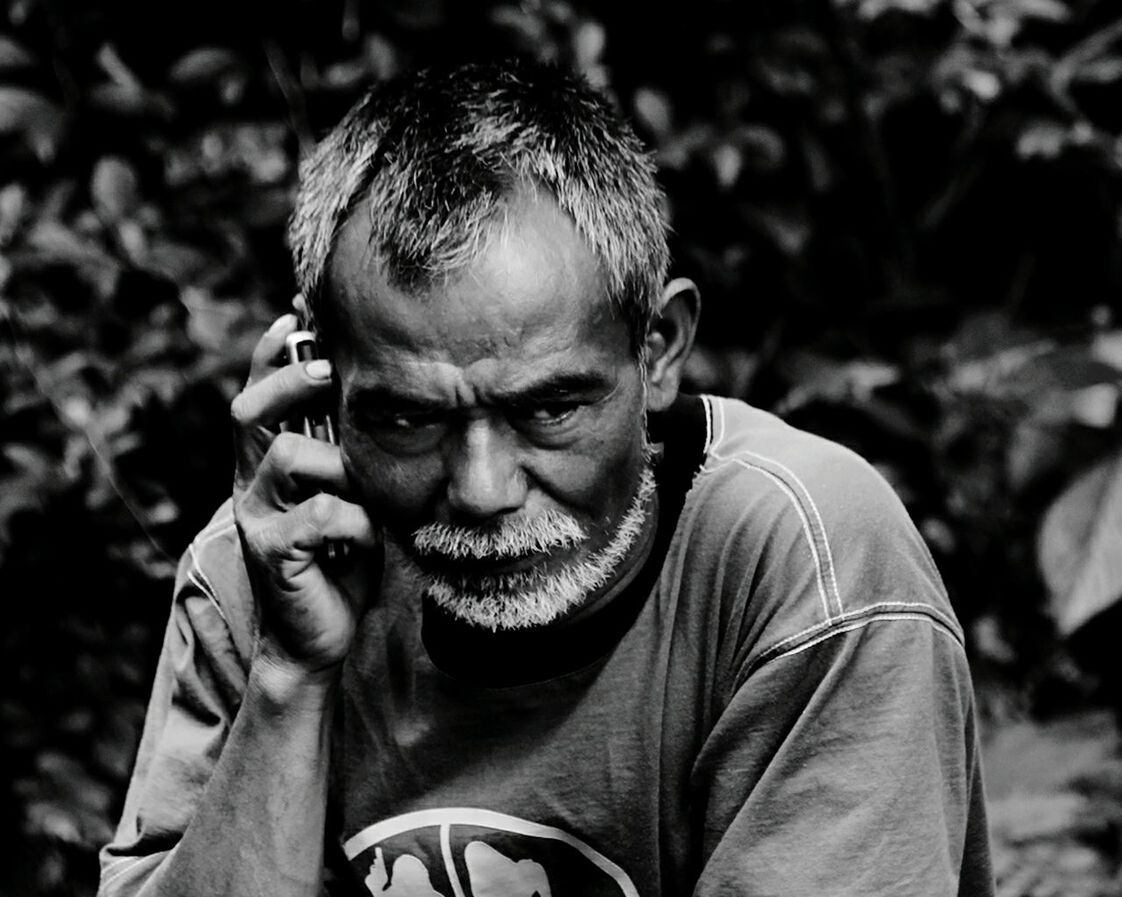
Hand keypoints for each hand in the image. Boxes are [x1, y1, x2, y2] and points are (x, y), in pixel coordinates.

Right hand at [231, 307, 379, 677]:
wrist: (323, 634)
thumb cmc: (346, 556)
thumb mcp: (355, 492)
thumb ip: (354, 450)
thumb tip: (384, 394)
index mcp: (271, 462)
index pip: (259, 393)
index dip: (272, 352)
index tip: (297, 311)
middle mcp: (252, 483)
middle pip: (249, 410)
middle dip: (290, 380)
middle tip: (328, 369)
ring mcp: (257, 517)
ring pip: (287, 456)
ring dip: (339, 464)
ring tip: (365, 490)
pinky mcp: (273, 552)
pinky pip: (319, 513)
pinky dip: (355, 521)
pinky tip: (368, 539)